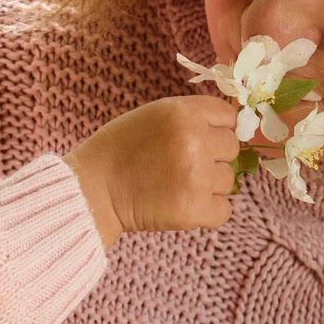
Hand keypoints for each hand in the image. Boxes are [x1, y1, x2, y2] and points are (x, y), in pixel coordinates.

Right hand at [63, 95, 239, 248]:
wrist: (92, 190)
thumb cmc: (119, 151)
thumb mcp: (153, 115)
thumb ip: (191, 117)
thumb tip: (231, 129)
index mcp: (182, 112)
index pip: (229, 116)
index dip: (215, 130)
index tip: (199, 141)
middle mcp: (194, 140)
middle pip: (232, 148)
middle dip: (213, 157)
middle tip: (181, 166)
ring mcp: (197, 176)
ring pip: (228, 180)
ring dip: (208, 186)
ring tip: (176, 185)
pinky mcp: (195, 209)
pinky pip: (224, 210)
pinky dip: (207, 212)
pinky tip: (182, 203)